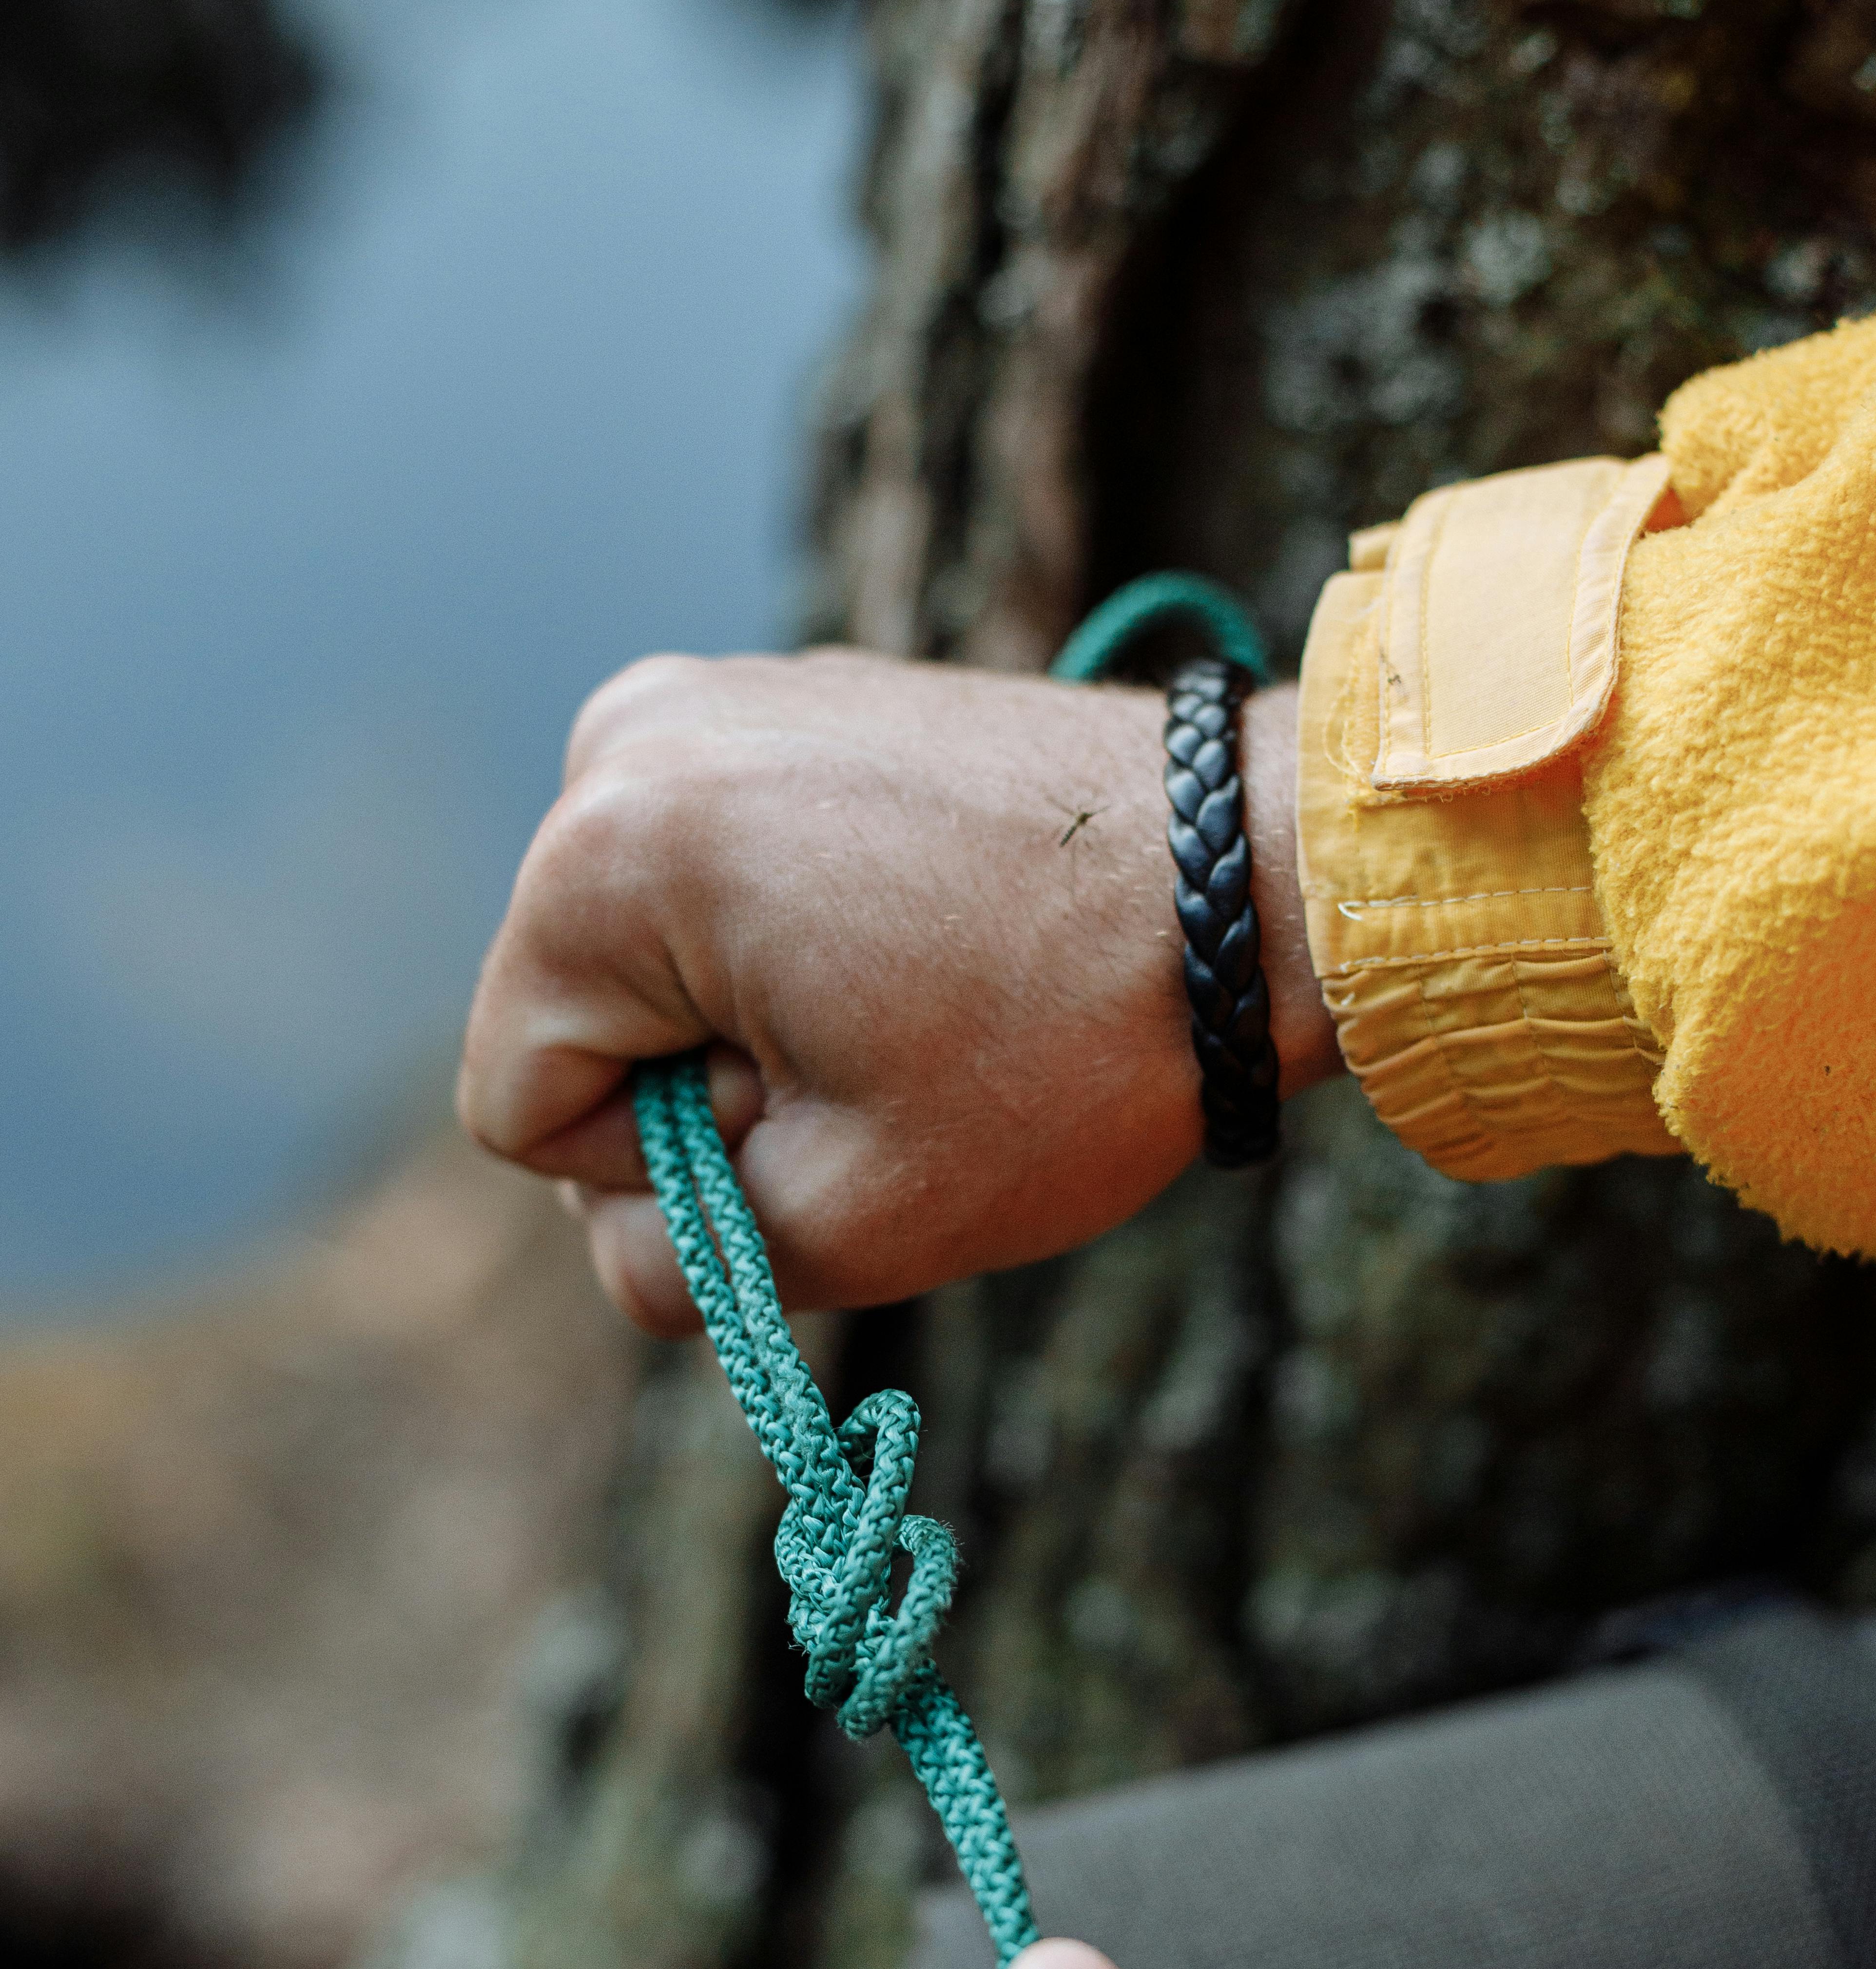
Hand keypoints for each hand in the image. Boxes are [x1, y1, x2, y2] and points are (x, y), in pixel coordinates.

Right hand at [457, 649, 1329, 1333]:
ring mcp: (716, 700)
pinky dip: (809, 947)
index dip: (661, 1176)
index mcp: (605, 852)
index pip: (521, 1109)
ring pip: (655, 962)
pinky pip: (730, 886)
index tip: (823, 1122)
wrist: (1261, 883)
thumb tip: (625, 1235)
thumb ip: (680, 1268)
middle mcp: (626, 739)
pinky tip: (937, 944)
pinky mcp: (795, 702)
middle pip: (581, 1022)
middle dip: (711, 1089)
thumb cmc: (1069, 1048)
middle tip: (895, 1064)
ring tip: (924, 1001)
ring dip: (765, 1024)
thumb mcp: (854, 1222)